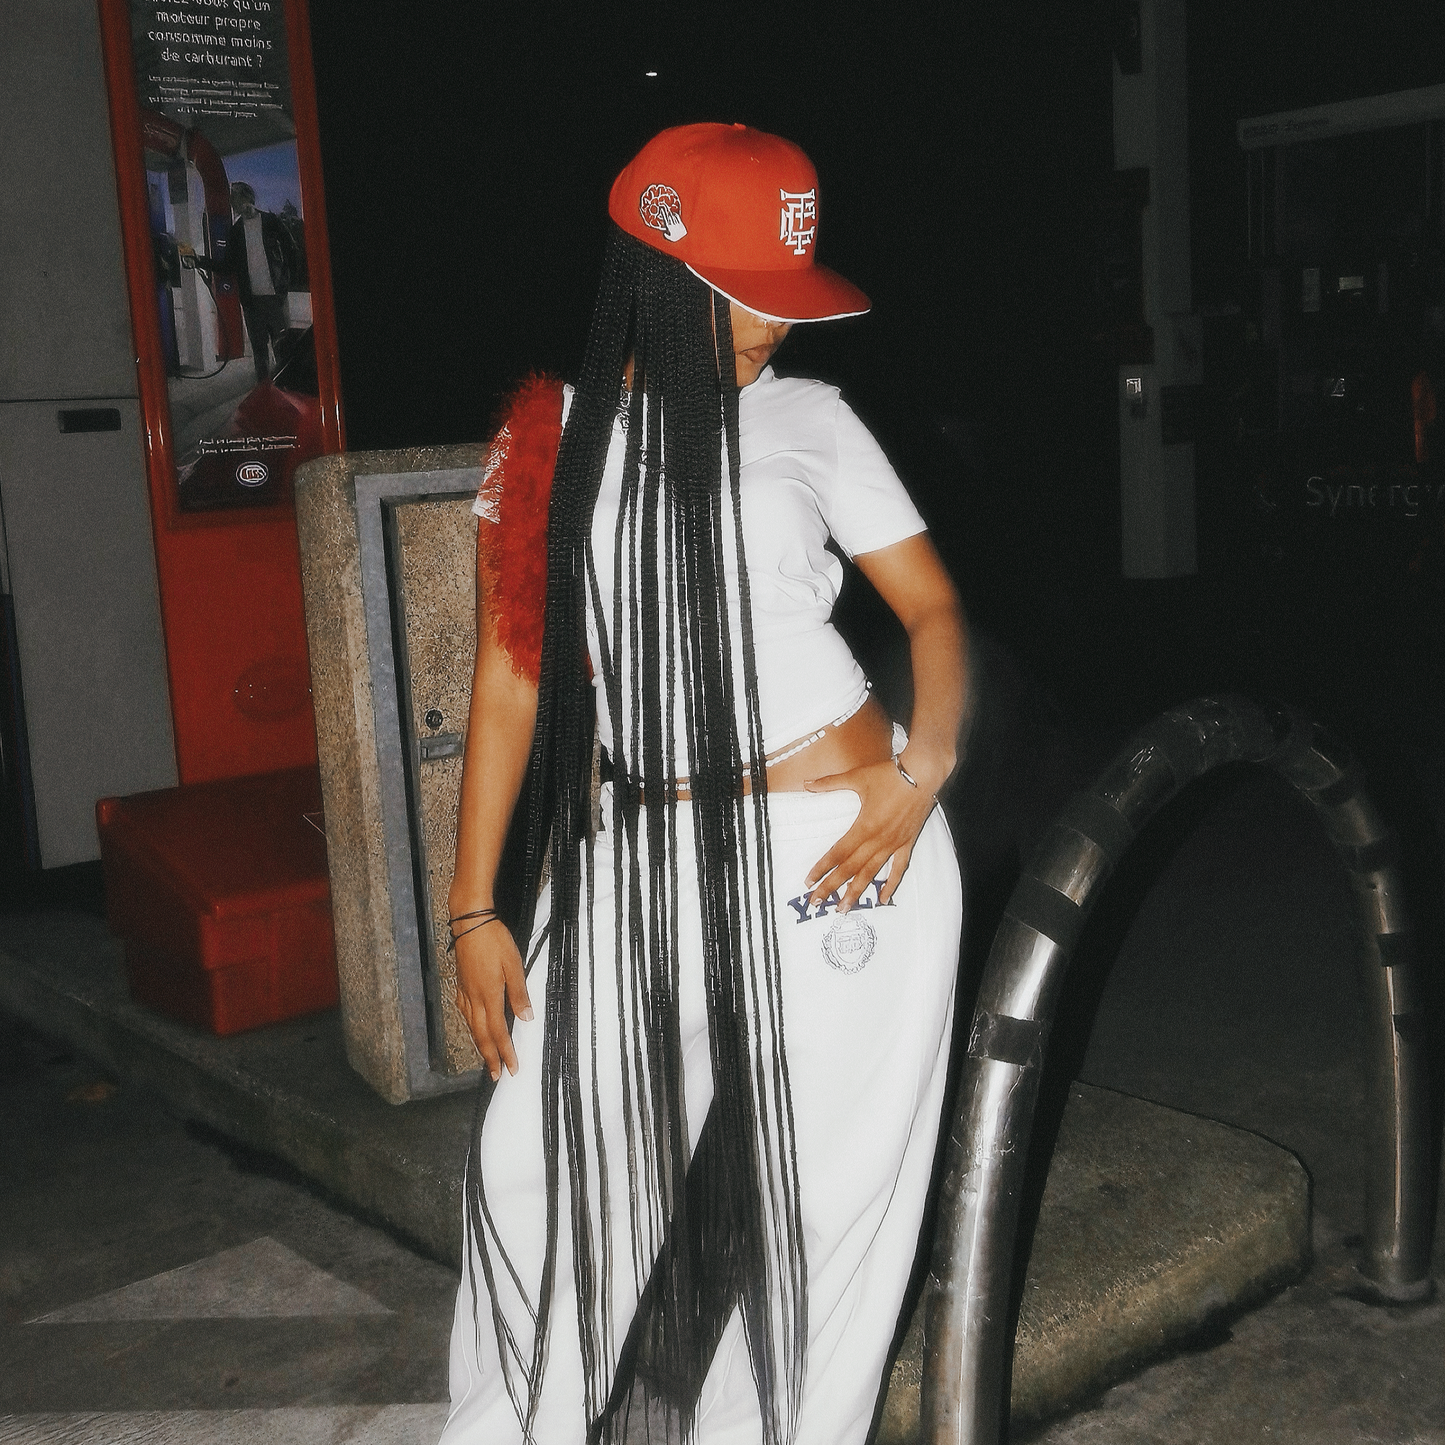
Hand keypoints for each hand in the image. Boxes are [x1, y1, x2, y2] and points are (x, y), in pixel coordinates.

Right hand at [453, 915, 533, 1081]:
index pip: (498, 1032)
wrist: (470, 922)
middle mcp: (474, 998)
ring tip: (486, 1058)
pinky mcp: (460, 984)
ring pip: (471, 1026)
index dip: (505, 1053)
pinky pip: (464, 1012)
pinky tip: (472, 1026)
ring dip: (479, 1045)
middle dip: (490, 1057)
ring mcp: (465, 991)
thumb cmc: (494, 940)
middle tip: (496, 1075)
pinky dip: (470, 1026)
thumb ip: (519, 993)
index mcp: (490, 995)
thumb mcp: (513, 965)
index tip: (511, 1069)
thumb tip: (526, 1018)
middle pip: (481, 1036)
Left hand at [803, 755, 938, 911]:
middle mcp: (877, 840)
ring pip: (871, 873)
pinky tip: (883, 899)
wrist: (922, 773)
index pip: (838, 853)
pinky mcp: (907, 843)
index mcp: (863, 826)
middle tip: (817, 902)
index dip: (821, 868)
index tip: (809, 881)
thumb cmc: (889, 774)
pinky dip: (891, 885)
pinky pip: (898, 868)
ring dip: (856, 891)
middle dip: (832, 886)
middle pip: (850, 868)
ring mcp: (893, 844)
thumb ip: (829, 783)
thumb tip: (806, 784)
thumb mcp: (856, 777)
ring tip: (843, 908)